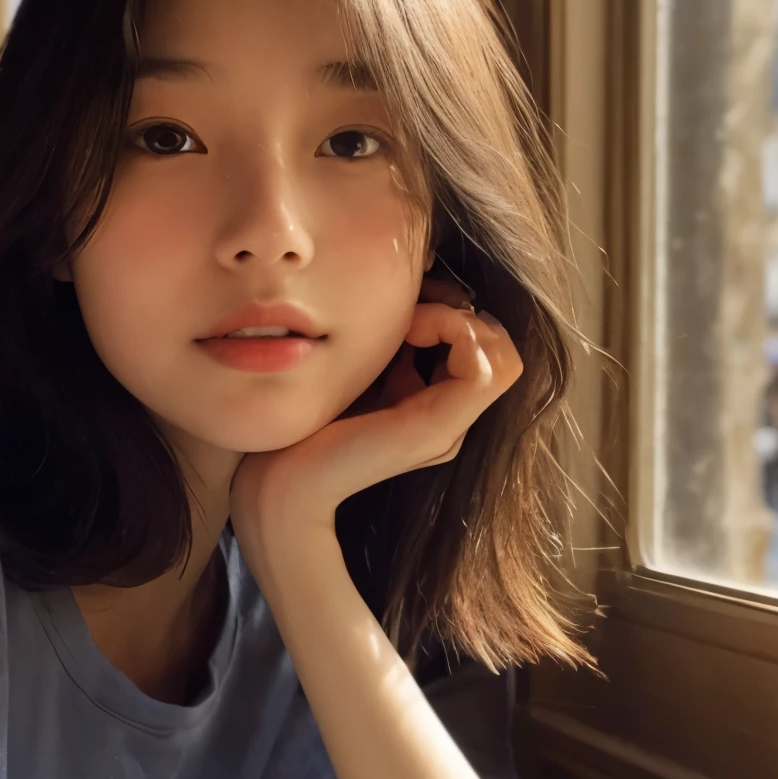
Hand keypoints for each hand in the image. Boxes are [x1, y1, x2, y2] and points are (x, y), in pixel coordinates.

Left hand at [231, 279, 522, 567]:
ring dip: (452, 317)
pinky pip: (483, 365)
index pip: (485, 345)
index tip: (404, 307)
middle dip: (456, 309)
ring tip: (404, 321)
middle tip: (404, 310)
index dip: (452, 311)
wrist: (279, 477)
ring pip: (499, 352)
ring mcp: (448, 430)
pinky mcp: (437, 431)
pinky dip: (450, 328)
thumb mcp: (364, 369)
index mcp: (434, 410)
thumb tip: (419, 301)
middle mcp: (451, 423)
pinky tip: (404, 331)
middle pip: (499, 346)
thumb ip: (396, 345)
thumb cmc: (307, 419)